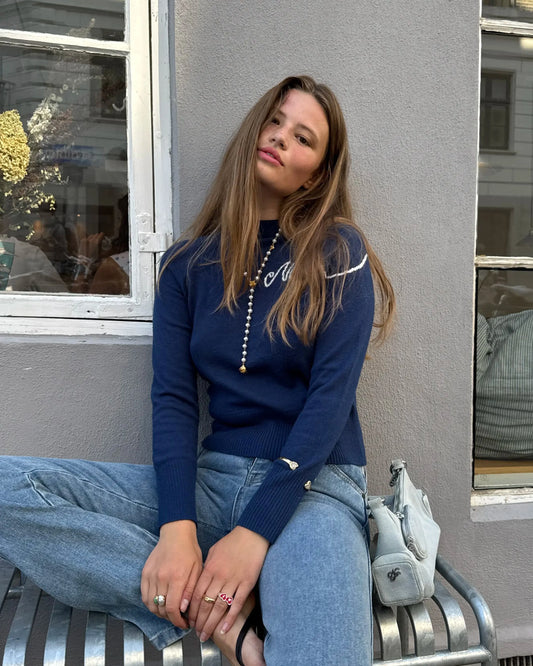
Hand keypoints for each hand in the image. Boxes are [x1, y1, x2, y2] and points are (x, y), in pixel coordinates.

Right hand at [141, 520, 202, 628]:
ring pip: (151, 605)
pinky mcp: (144, 573)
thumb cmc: (189, 551)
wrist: (176, 534)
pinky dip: (151, 603)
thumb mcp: (197, 570)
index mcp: (177, 578)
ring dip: (160, 612)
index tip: (184, 624)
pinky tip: (160, 603)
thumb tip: (183, 610)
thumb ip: (190, 591)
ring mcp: (151, 576)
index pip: (173, 609)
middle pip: (161, 609)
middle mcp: (161, 578)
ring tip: (169, 612)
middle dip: (170, 618)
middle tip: (179, 618)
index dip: (178, 621)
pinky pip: (144, 595)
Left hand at [188, 526, 268, 640]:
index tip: (189, 620)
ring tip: (205, 635)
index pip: (197, 594)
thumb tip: (200, 583)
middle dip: (199, 621)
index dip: (192, 610)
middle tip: (196, 633)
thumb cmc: (232, 542)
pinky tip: (224, 629)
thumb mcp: (213, 552)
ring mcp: (234, 581)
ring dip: (211, 623)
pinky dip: (230, 618)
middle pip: (206, 604)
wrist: (251, 534)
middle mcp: (220, 577)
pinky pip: (236, 604)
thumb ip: (206, 569)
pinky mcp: (247, 584)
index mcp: (210, 569)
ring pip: (219, 607)